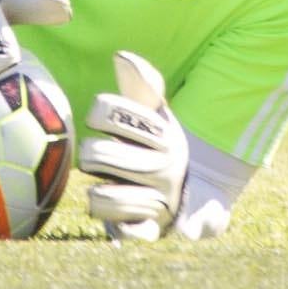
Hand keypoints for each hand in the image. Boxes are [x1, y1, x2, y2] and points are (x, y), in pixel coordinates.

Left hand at [78, 50, 188, 241]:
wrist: (195, 189)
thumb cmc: (156, 143)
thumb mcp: (155, 112)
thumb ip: (141, 84)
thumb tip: (122, 57)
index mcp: (162, 132)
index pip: (105, 111)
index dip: (98, 115)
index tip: (108, 122)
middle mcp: (165, 166)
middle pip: (95, 155)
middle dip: (92, 157)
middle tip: (105, 162)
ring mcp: (160, 200)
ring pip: (100, 197)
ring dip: (97, 193)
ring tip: (109, 187)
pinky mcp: (153, 230)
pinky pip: (123, 232)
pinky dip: (118, 227)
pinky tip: (122, 219)